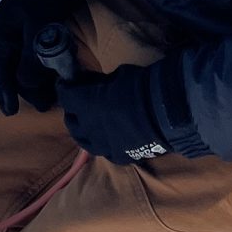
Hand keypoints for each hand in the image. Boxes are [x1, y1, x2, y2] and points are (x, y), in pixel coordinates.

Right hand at [0, 0, 77, 115]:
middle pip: (12, 67)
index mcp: (0, 29)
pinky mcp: (38, 28)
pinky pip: (36, 55)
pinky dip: (44, 68)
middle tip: (44, 104)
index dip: (4, 90)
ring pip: (25, 62)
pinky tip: (56, 76)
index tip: (10, 112)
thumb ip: (31, 57)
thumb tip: (27, 85)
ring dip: (37, 79)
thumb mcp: (38, 27)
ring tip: (53, 94)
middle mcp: (8, 31)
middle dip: (26, 88)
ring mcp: (22, 29)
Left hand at [59, 55, 207, 164]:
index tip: (68, 82)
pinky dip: (102, 143)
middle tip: (78, 103)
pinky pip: (103, 151)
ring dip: (82, 130)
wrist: (166, 115)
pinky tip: (107, 137)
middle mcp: (88, 127)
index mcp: (85, 103)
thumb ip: (104, 82)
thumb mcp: (119, 74)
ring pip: (83, 141)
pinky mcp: (118, 156)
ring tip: (88, 124)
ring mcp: (102, 145)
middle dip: (72, 111)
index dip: (65, 88)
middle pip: (70, 121)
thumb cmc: (142, 88)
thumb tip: (100, 84)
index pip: (65, 96)